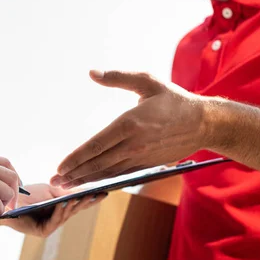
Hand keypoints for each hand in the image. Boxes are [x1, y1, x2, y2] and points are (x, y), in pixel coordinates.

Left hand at [0, 184, 106, 236]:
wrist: (7, 201)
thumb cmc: (28, 195)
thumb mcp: (50, 190)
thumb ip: (66, 191)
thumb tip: (84, 189)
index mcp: (61, 209)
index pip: (79, 204)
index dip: (91, 199)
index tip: (105, 192)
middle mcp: (57, 219)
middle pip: (76, 210)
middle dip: (87, 202)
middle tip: (100, 194)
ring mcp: (50, 227)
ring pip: (66, 215)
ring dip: (75, 205)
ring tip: (84, 196)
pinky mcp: (42, 232)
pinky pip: (54, 221)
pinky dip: (60, 211)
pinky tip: (65, 203)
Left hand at [50, 70, 207, 188]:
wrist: (203, 123)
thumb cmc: (174, 99)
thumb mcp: (147, 81)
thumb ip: (118, 77)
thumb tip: (92, 73)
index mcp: (129, 123)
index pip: (95, 146)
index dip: (75, 158)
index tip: (60, 167)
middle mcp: (133, 144)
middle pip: (97, 164)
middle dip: (74, 175)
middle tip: (55, 182)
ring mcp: (140, 157)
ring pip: (107, 172)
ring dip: (86, 180)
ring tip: (67, 186)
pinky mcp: (147, 164)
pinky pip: (120, 175)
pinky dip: (103, 180)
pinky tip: (91, 182)